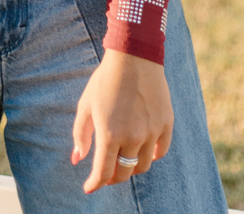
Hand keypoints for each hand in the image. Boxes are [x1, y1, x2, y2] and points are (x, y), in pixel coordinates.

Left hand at [71, 50, 172, 192]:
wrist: (134, 56)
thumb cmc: (106, 79)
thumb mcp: (86, 104)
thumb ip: (81, 134)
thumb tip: (77, 160)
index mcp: (109, 133)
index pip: (103, 172)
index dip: (95, 184)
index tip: (90, 187)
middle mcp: (132, 137)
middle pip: (124, 173)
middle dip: (113, 177)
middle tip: (107, 173)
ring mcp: (151, 132)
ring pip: (142, 165)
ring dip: (131, 167)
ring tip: (123, 159)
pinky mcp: (166, 124)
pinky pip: (160, 151)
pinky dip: (151, 156)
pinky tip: (142, 150)